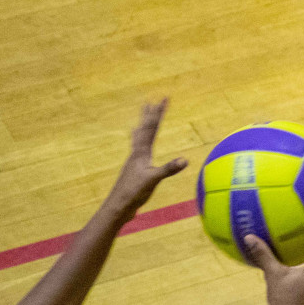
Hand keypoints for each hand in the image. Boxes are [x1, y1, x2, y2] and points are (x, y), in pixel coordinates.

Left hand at [105, 99, 188, 221]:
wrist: (118, 206)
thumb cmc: (134, 193)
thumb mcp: (153, 180)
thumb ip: (168, 169)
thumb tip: (185, 160)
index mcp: (141, 152)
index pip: (151, 127)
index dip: (158, 113)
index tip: (164, 98)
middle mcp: (136, 152)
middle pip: (144, 128)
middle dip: (150, 114)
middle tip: (153, 100)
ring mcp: (134, 160)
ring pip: (139, 137)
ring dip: (143, 125)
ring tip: (142, 117)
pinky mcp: (135, 168)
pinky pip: (138, 148)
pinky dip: (139, 141)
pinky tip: (139, 145)